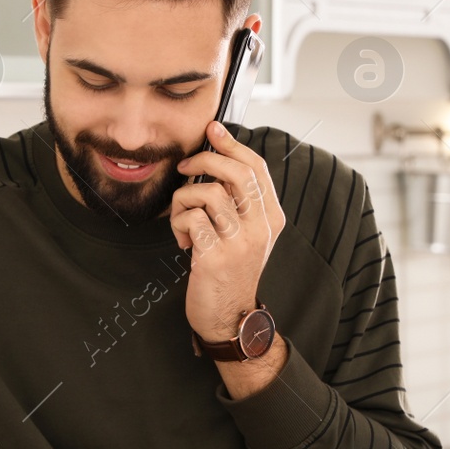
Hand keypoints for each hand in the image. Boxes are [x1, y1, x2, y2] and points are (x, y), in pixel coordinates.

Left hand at [170, 120, 285, 340]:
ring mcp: (240, 243)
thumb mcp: (245, 235)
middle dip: (203, 161)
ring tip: (183, 218)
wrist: (229, 318)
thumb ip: (238, 203)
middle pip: (235, 172)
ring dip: (184, 199)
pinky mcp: (215, 257)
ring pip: (208, 192)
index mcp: (271, 218)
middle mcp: (261, 228)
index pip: (256, 167)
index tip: (212, 130)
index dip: (232, 143)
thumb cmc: (229, 271)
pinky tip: (182, 241)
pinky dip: (178, 223)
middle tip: (184, 168)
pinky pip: (191, 219)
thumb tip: (215, 160)